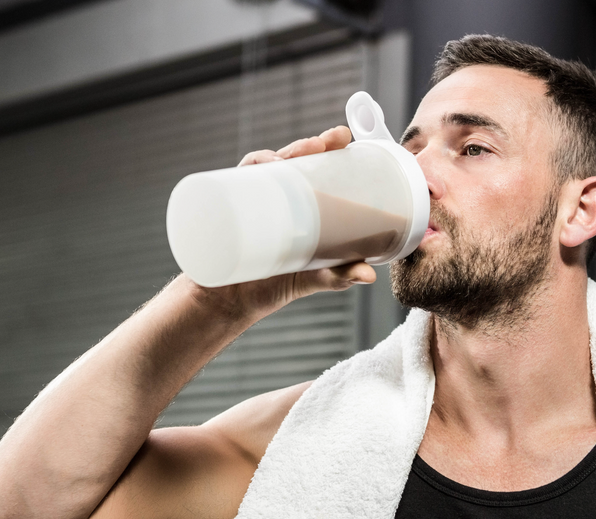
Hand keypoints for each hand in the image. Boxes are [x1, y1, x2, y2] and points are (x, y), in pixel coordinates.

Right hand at [189, 126, 375, 317]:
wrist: (230, 304)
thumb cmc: (273, 285)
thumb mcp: (314, 278)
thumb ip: (340, 276)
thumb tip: (369, 276)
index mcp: (298, 205)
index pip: (313, 167)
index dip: (326, 147)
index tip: (341, 137)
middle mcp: (274, 198)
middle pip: (288, 160)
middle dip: (305, 146)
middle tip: (322, 144)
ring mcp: (249, 203)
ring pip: (260, 168)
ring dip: (273, 156)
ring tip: (286, 162)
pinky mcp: (226, 212)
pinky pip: (231, 186)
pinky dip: (243, 175)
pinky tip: (254, 174)